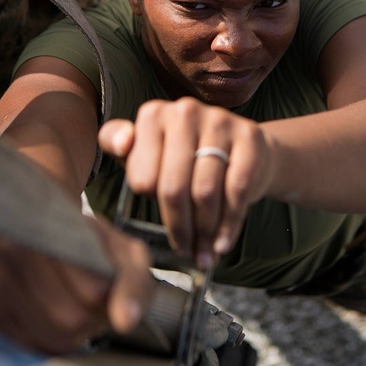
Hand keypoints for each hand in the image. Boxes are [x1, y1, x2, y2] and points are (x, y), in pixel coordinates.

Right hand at [0, 216, 152, 353]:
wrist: (45, 230)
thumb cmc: (91, 245)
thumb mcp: (125, 252)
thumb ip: (134, 283)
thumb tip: (125, 322)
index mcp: (57, 231)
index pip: (93, 292)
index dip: (109, 299)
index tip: (108, 289)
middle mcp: (18, 251)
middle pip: (68, 319)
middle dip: (89, 319)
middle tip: (92, 302)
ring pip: (48, 338)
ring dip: (69, 333)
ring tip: (72, 306)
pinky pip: (27, 344)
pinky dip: (47, 339)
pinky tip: (50, 316)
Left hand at [99, 98, 274, 268]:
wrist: (246, 150)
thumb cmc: (185, 156)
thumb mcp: (145, 150)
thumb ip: (116, 143)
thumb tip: (122, 144)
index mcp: (153, 115)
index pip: (142, 177)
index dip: (150, 203)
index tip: (157, 217)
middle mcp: (185, 112)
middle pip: (174, 187)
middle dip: (179, 227)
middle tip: (183, 249)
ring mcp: (219, 122)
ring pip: (206, 192)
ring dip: (204, 231)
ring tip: (202, 253)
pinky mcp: (249, 137)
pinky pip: (236, 191)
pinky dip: (229, 225)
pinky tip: (222, 243)